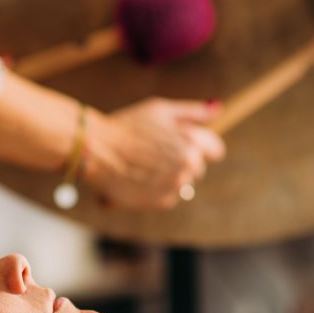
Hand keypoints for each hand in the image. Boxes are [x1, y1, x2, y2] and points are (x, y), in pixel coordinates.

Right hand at [82, 97, 225, 209]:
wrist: (95, 150)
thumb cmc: (128, 126)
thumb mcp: (161, 110)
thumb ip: (193, 112)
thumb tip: (218, 108)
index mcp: (192, 149)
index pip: (214, 151)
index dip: (197, 143)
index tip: (179, 140)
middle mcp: (186, 173)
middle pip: (196, 169)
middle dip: (180, 160)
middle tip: (152, 150)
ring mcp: (172, 190)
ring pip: (180, 183)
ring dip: (166, 176)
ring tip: (142, 162)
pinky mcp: (156, 204)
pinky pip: (166, 197)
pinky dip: (154, 189)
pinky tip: (136, 176)